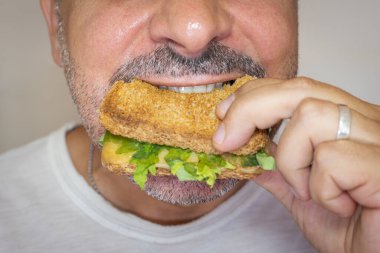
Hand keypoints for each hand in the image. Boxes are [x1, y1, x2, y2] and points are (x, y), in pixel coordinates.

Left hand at [213, 77, 379, 252]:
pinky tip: (338, 206)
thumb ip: (274, 166)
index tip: (223, 115)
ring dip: (292, 161)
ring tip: (307, 190)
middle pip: (299, 90)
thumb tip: (239, 148)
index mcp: (346, 121)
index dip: (254, 95)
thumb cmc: (350, 227)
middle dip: (250, 111)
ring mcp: (379, 140)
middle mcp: (367, 121)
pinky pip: (331, 157)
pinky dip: (320, 187)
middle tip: (226, 140)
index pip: (295, 87)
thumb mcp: (300, 193)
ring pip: (311, 116)